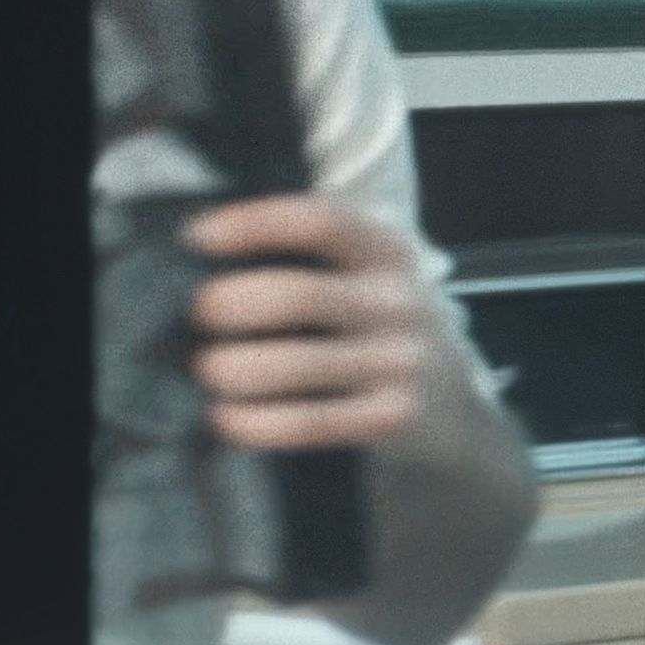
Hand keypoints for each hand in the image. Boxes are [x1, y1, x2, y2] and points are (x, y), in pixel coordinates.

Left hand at [182, 194, 435, 453]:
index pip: (321, 221)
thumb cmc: (375, 320)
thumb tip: (194, 254)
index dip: (254, 224)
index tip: (196, 236)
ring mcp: (401, 362)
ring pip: (302, 364)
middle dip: (234, 304)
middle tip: (198, 314)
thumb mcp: (366, 270)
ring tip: (206, 369)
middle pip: (303, 295)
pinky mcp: (393, 418)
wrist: (450, 395)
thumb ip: (308, 252)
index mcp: (388, 249)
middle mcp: (400, 301)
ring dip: (237, 368)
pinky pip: (313, 422)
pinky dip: (258, 423)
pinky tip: (226, 418)